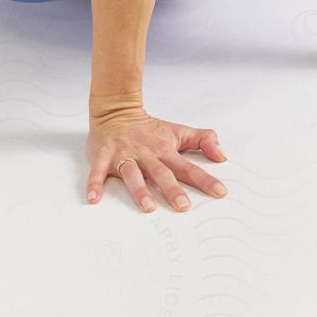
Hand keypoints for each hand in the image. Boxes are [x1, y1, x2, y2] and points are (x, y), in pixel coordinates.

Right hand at [85, 108, 228, 211]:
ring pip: (133, 174)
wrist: (116, 109)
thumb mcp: (178, 131)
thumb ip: (202, 140)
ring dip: (139, 190)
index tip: (220, 192)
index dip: (204, 179)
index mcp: (165, 150)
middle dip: (172, 189)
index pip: (188, 167)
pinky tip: (93, 198)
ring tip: (148, 207)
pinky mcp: (104, 155)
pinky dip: (95, 183)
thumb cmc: (149, 128)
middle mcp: (147, 154)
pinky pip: (99, 170)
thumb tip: (223, 155)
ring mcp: (124, 154)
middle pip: (161, 173)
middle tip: (183, 207)